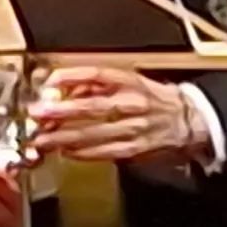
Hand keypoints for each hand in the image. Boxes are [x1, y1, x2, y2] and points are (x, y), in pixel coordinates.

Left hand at [31, 67, 207, 167]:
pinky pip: (106, 151)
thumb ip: (97, 85)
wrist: (189, 120)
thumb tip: (66, 88)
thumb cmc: (152, 99)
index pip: (96, 74)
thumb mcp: (129, 81)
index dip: (71, 76)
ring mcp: (134, 127)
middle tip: (38, 114)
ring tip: (43, 139)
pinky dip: (84, 152)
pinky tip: (66, 152)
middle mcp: (132, 102)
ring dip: (64, 137)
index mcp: (129, 81)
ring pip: (94, 133)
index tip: (49, 81)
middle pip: (92, 106)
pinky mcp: (136, 148)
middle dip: (61, 112)